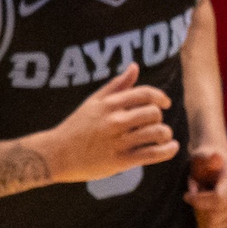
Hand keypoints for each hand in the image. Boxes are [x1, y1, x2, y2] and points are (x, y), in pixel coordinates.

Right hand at [39, 63, 178, 182]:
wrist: (56, 154)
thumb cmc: (77, 126)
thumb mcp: (93, 102)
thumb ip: (116, 85)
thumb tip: (135, 66)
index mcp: (109, 104)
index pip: (145, 94)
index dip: (160, 97)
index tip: (165, 103)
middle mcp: (115, 121)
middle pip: (154, 113)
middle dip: (158, 118)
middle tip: (154, 124)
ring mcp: (118, 141)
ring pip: (157, 133)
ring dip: (165, 135)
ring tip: (162, 138)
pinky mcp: (121, 161)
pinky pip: (153, 154)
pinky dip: (168, 150)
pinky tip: (170, 148)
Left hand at [185, 144, 226, 227]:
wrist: (217, 169)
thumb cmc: (205, 162)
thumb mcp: (202, 157)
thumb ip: (207, 159)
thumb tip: (216, 156)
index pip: (218, 201)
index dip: (198, 201)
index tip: (186, 195)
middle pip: (215, 217)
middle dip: (199, 209)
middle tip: (196, 195)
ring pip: (215, 227)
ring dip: (202, 217)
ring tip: (202, 201)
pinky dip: (208, 226)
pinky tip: (205, 214)